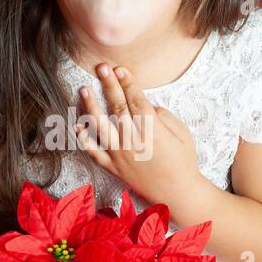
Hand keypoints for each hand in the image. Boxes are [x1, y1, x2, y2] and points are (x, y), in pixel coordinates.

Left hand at [74, 62, 199, 204]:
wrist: (177, 193)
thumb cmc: (183, 162)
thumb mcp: (182, 133)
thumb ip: (163, 116)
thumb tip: (147, 107)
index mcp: (152, 130)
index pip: (136, 100)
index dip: (127, 83)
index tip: (120, 69)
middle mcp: (132, 140)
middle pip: (117, 107)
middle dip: (109, 85)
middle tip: (101, 67)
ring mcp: (120, 154)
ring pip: (100, 126)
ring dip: (90, 106)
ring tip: (84, 90)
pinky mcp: (113, 167)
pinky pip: (94, 152)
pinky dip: (84, 139)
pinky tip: (78, 126)